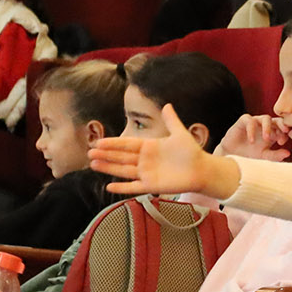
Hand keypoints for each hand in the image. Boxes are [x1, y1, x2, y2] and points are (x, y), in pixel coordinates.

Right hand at [91, 103, 215, 193]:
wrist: (201, 170)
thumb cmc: (191, 152)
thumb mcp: (180, 134)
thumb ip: (171, 120)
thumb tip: (167, 104)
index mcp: (148, 146)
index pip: (126, 144)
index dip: (113, 143)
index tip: (98, 141)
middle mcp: (144, 160)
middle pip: (121, 157)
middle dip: (105, 154)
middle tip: (89, 151)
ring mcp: (146, 173)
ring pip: (123, 170)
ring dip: (108, 168)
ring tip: (93, 164)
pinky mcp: (151, 186)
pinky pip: (133, 187)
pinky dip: (122, 188)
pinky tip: (109, 186)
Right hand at [216, 112, 291, 160]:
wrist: (232, 154)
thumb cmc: (250, 154)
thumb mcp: (264, 156)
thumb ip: (275, 155)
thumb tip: (288, 153)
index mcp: (273, 133)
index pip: (283, 128)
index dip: (285, 133)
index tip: (282, 142)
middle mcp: (265, 126)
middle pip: (277, 120)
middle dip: (282, 125)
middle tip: (284, 132)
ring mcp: (255, 122)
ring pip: (265, 118)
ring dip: (268, 127)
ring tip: (267, 138)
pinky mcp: (244, 121)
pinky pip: (250, 120)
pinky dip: (252, 130)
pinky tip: (251, 141)